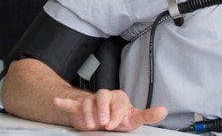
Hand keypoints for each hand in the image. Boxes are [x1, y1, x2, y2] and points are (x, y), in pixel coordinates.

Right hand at [53, 89, 167, 131]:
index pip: (118, 101)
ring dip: (88, 114)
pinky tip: (57, 100)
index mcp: (119, 98)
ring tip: (90, 125)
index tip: (114, 124)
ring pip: (87, 102)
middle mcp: (105, 97)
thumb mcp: (134, 119)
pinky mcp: (80, 108)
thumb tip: (164, 110)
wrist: (105, 118)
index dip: (116, 113)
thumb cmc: (120, 118)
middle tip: (104, 124)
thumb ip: (147, 115)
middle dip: (103, 110)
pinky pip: (71, 103)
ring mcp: (92, 102)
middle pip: (102, 96)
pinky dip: (64, 102)